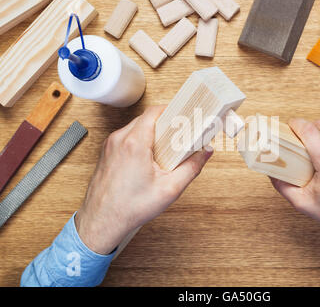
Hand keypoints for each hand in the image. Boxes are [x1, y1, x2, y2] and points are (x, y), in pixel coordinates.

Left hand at [75, 106, 213, 254]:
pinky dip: (141, 141)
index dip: (172, 111)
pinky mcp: (107, 153)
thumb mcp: (170, 189)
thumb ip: (192, 167)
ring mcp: (110, 145)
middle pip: (147, 119)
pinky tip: (151, 157)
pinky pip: (127, 138)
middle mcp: (119, 140)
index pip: (155, 112)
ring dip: (153, 133)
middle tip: (181, 135)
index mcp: (134, 143)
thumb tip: (205, 153)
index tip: (184, 115)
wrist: (101, 222)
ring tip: (168, 148)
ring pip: (136, 128)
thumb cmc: (129, 208)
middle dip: (166, 124)